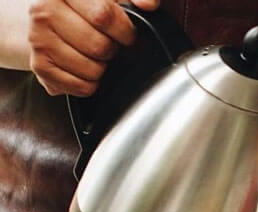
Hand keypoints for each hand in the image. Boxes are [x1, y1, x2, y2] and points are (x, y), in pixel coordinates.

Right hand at [28, 0, 159, 95]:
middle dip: (113, 49)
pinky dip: (91, 83)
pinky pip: (81, 87)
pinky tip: (85, 68)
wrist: (50, 21)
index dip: (124, 30)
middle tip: (108, 44)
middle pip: (99, 46)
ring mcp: (38, 39)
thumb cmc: (87, 8)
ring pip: (92, 70)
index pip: (103, 16)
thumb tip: (149, 4)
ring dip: (102, 67)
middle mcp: (44, 12)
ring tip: (95, 55)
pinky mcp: (39, 67)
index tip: (126, 33)